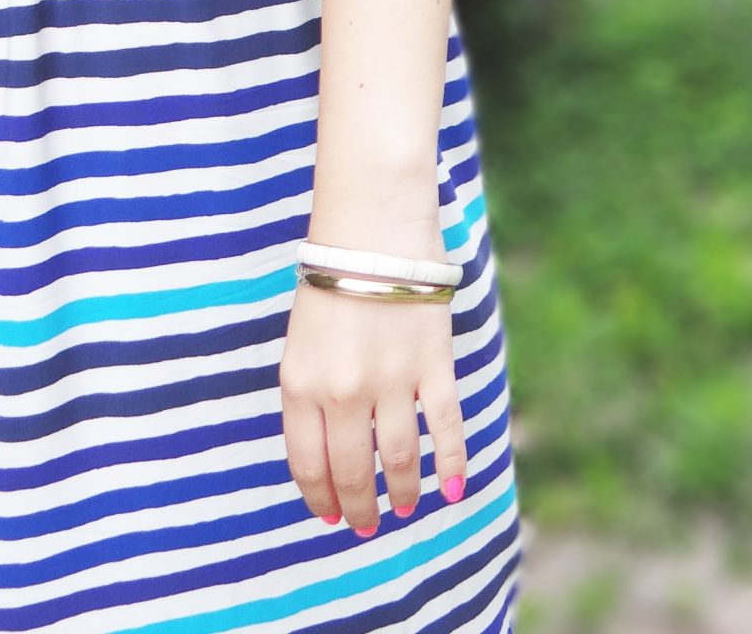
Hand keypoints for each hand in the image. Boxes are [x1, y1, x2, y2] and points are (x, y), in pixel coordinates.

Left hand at [279, 243, 467, 531]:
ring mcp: (390, 380)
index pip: (308, 464)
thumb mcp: (301, 342)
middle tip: (367, 525)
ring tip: (405, 507)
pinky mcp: (432, 363)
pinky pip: (444, 427)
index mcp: (300, 384)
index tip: (330, 515)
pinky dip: (451, 463)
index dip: (321, 498)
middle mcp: (343, 392)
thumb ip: (310, 394)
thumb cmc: (333, 280)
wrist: (372, 227)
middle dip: (360, 507)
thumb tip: (328, 452)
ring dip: (403, 491)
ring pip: (399, 457)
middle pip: (353, 471)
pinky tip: (451, 489)